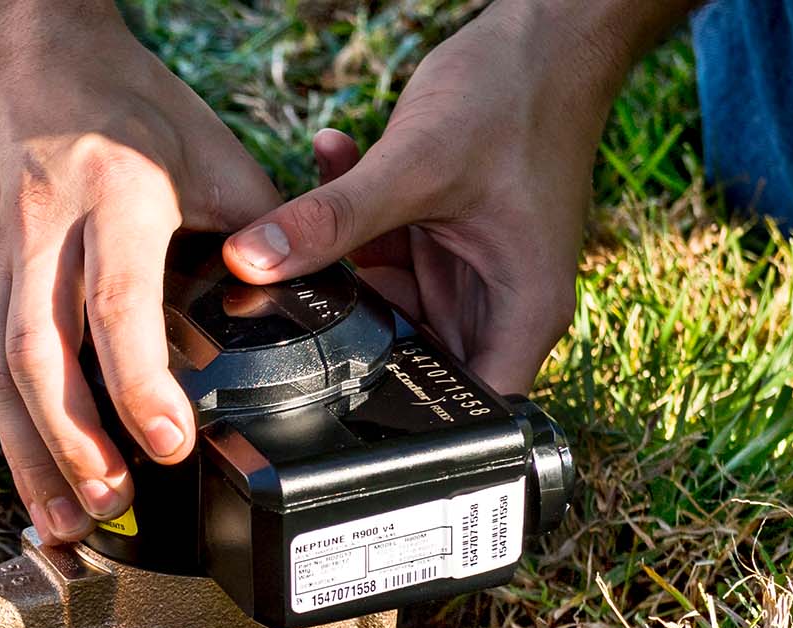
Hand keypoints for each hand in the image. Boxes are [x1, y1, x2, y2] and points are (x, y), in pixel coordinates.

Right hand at [0, 0, 279, 542]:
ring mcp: (0, 252)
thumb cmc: (123, 96)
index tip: (171, 443)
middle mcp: (45, 227)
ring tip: (65, 522)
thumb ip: (259, 226)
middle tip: (112, 505)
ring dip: (31, 453)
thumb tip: (307, 303)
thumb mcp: (209, 148)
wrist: (17, 45)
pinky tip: (37, 474)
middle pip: (37, 352)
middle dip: (72, 442)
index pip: (118, 302)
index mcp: (114, 190)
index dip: (140, 383)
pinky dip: (11, 426)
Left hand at [223, 0, 688, 393]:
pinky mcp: (439, 240)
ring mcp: (466, 274)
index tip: (329, 403)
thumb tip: (251, 262)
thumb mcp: (416, 165)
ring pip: (383, 302)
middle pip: (411, 359)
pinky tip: (334, 160)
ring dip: (344, 259)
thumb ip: (333, 220)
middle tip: (292, 294)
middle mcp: (498, 306)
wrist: (541, 32)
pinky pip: (380, 251)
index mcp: (522, 314)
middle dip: (350, 329)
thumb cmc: (517, 97)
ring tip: (311, 209)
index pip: (465, 412)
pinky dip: (352, 219)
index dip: (401, 424)